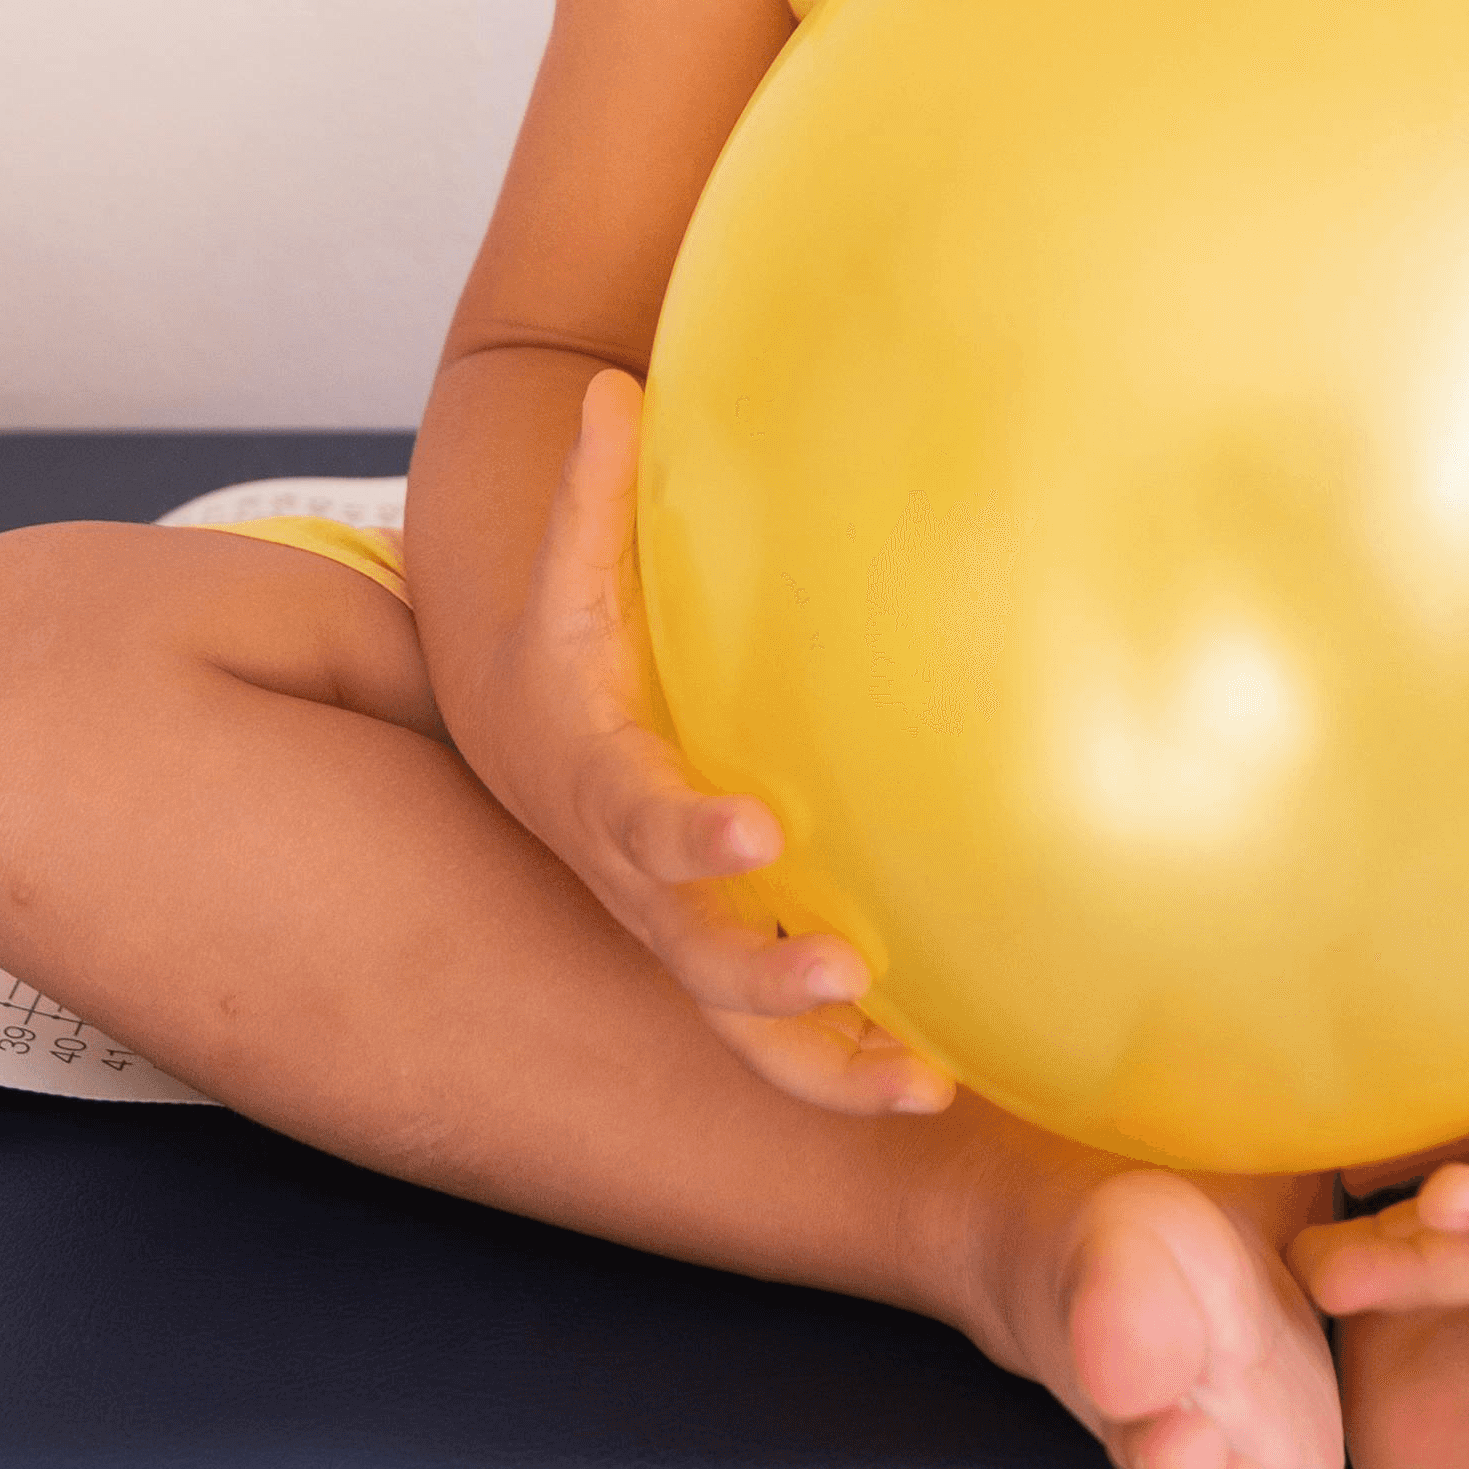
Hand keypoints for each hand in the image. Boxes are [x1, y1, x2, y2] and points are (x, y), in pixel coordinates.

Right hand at [486, 367, 951, 1117]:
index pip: (644, 820)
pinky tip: (942, 1085)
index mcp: (603, 789)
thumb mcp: (566, 583)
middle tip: (846, 972)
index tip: (758, 827)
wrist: (526, 753)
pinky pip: (780, 1044)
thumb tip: (612, 384)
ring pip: (739, 1031)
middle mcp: (640, 885)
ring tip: (919, 1081)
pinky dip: (850, 1075)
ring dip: (824, 1065)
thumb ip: (593, 497)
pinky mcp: (725, 965)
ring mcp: (681, 938)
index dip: (694, 831)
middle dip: (765, 970)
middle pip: (693, 953)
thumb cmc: (564, 663)